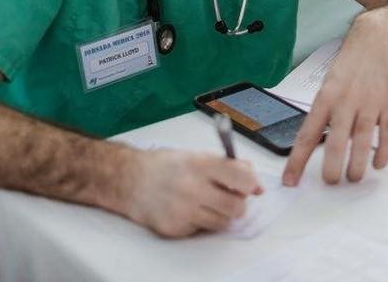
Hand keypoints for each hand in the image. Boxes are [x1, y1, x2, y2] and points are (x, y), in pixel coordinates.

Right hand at [124, 148, 262, 237]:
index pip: (242, 178)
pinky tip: (188, 210)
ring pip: (222, 223)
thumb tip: (257, 185)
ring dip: (220, 215)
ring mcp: (182, 211)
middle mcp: (192, 188)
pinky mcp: (174, 228)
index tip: (251, 187)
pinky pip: (202, 230)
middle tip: (229, 197)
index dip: (251, 185)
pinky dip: (201, 222)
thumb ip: (229, 167)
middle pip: (237, 207)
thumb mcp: (199, 156)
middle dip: (238, 204)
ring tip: (206, 202)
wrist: (130, 180)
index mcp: (201, 164)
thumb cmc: (168, 166)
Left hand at [283, 12, 387, 185]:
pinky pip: (387, 133)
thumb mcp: (330, 83)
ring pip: (361, 141)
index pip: (307, 134)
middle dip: (332, 168)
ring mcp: (370, 102)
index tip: (290, 180)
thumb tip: (314, 142)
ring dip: (357, 165)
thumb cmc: (352, 63)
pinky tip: (378, 163)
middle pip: (335, 142)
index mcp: (325, 97)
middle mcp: (345, 101)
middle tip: (330, 182)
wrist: (380, 37)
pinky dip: (382, 151)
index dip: (297, 160)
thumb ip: (325, 111)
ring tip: (354, 178)